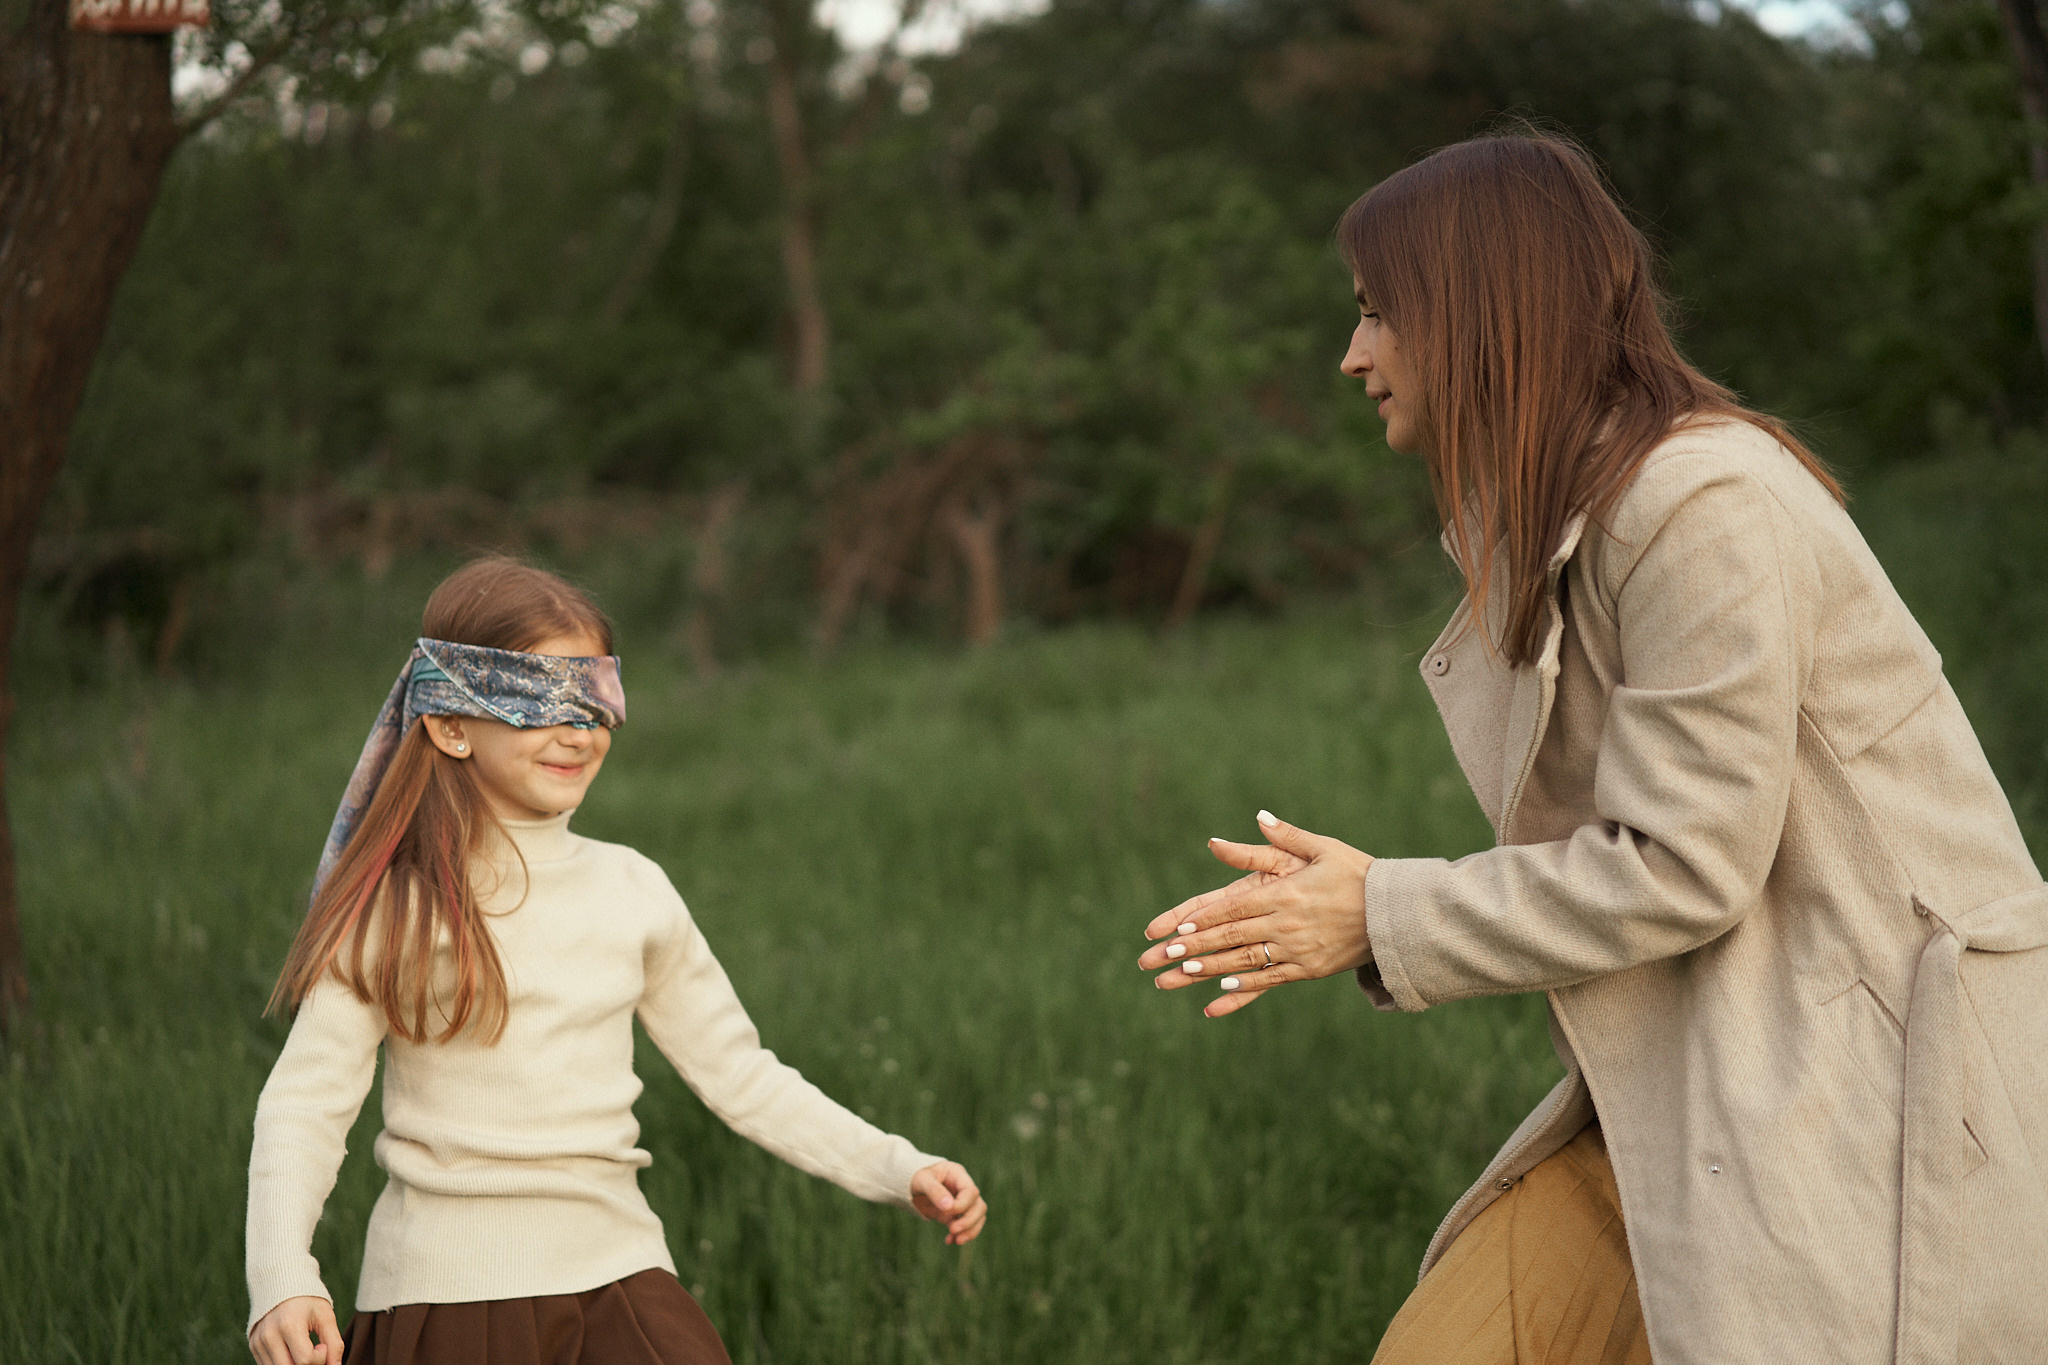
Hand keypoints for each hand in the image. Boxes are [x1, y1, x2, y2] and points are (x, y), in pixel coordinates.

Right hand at [249, 1296, 343, 1364]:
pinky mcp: (253, 1347)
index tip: (322, 1345)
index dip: (320, 1358)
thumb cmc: (308, 1299)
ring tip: (303, 1350)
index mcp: (288, 1325)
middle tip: (314, 1352)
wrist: (281, 1282)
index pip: (305, 1360)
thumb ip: (334, 1344)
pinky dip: (284, 1364)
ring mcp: (258, 1343)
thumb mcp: (325, 1316)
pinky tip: (292, 1351)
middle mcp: (269, 1336)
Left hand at [910, 1161, 987, 1244]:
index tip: (946, 1211)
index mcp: (959, 1175)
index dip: (963, 1204)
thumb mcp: (922, 1180)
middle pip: (979, 1206)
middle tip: (953, 1230)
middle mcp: (964, 1189)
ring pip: (977, 1218)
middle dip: (969, 1221)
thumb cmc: (917, 1176)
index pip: (971, 1191)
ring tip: (956, 1240)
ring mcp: (962, 1203)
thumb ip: (935, 1191)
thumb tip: (949, 1207)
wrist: (911, 1182)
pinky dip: (961, 1236)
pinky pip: (966, 1227)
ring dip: (970, 1231)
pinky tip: (949, 1241)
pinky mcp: (956, 1215)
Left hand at [1137, 810, 1373, 1017]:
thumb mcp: (1323, 848)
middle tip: (1163, 956)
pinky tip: (1219, 991)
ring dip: (1211, 968)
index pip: (1234, 907)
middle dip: (1195, 947)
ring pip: (1246, 961)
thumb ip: (1286, 837)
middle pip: (1232, 936)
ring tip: (1181, 973)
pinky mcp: (1310, 969)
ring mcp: (1299, 949)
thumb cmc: (1357, 874)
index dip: (1202, 918)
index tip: (1174, 927)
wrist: (1396, 913)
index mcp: (1286, 893)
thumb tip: (1260, 817)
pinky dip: (1245, 986)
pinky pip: (1271, 980)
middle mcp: (1288, 923)